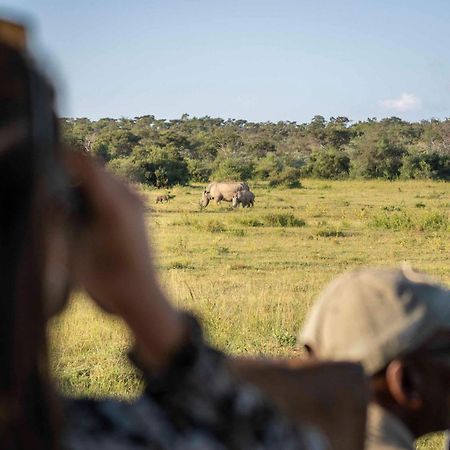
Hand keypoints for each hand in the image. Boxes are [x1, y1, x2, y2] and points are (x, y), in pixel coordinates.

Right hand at [67, 152, 185, 368]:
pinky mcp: (140, 210)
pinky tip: (89, 213)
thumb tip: (48, 193)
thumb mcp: (73, 249)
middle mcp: (130, 199)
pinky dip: (99, 193)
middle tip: (54, 191)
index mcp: (114, 206)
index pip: (86, 164)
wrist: (140, 294)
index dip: (63, 157)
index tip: (45, 160)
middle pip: (95, 169)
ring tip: (71, 205)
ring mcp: (138, 203)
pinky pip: (115, 190)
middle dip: (73, 173)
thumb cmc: (106, 278)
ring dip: (87, 184)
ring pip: (106, 179)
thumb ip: (59, 217)